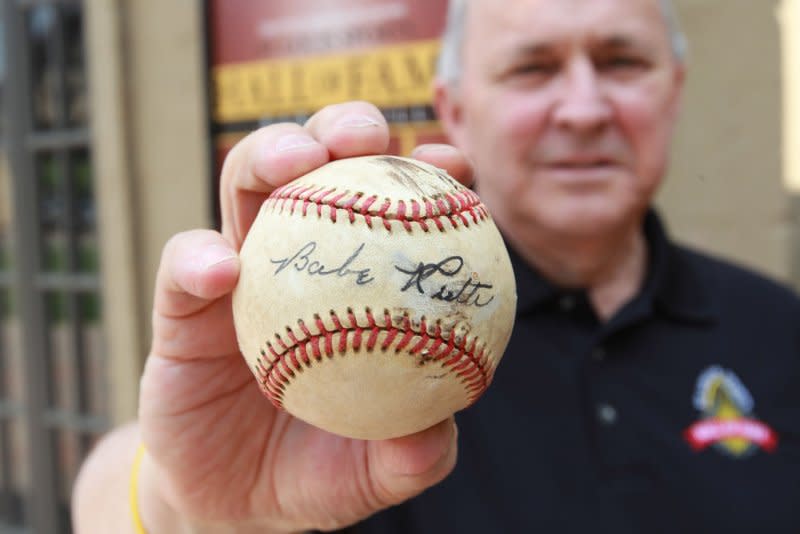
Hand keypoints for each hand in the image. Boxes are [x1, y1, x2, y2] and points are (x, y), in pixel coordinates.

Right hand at [138, 102, 472, 531]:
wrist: (229, 501)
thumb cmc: (313, 471)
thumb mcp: (370, 473)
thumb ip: (411, 456)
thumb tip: (439, 433)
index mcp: (354, 282)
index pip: (389, 208)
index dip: (422, 174)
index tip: (451, 162)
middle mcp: (298, 261)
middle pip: (317, 167)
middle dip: (341, 130)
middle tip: (368, 135)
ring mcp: (238, 273)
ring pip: (245, 185)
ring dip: (269, 155)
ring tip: (297, 160)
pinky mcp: (180, 306)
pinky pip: (182, 267)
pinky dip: (198, 259)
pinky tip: (222, 272)